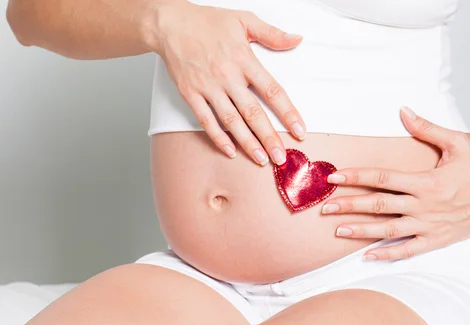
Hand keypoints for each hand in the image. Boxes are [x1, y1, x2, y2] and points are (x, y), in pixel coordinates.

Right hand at [148, 1, 305, 164]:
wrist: (170, 24)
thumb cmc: (207, 22)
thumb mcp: (244, 19)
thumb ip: (272, 33)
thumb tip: (297, 40)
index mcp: (244, 59)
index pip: (271, 90)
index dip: (287, 112)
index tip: (299, 130)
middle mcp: (227, 76)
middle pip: (253, 112)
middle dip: (269, 137)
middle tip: (281, 157)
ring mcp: (208, 87)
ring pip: (231, 121)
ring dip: (247, 143)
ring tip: (260, 160)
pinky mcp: (191, 94)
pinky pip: (206, 120)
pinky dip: (217, 137)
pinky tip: (229, 151)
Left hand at [322, 107, 469, 260]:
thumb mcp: (459, 143)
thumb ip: (428, 129)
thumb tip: (403, 111)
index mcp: (426, 181)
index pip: (383, 178)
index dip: (356, 177)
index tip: (335, 176)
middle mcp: (424, 205)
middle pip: (379, 205)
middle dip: (350, 206)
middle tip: (326, 207)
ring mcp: (428, 226)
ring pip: (388, 230)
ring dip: (361, 231)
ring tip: (337, 230)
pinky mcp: (435, 240)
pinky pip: (407, 250)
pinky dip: (387, 254)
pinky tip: (367, 255)